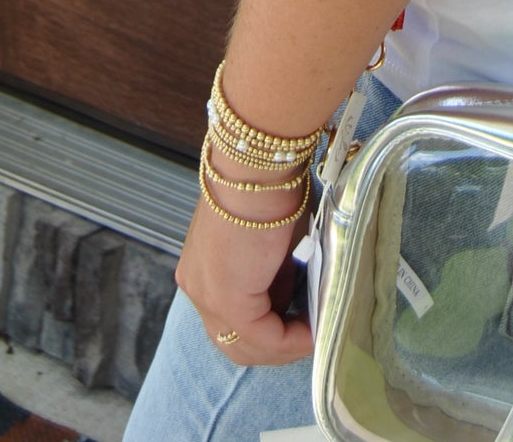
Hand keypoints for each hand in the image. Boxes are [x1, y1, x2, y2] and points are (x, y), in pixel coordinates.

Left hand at [174, 148, 314, 366]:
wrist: (259, 166)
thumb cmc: (269, 188)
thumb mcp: (271, 244)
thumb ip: (274, 277)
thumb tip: (290, 301)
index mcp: (201, 269)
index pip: (230, 321)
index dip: (268, 330)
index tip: (301, 323)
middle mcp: (197, 286)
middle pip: (233, 342)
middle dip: (275, 346)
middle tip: (308, 334)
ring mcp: (208, 296)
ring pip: (246, 347)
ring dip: (284, 346)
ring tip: (315, 332)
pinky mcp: (228, 300)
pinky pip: (263, 338)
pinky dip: (291, 340)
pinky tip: (313, 330)